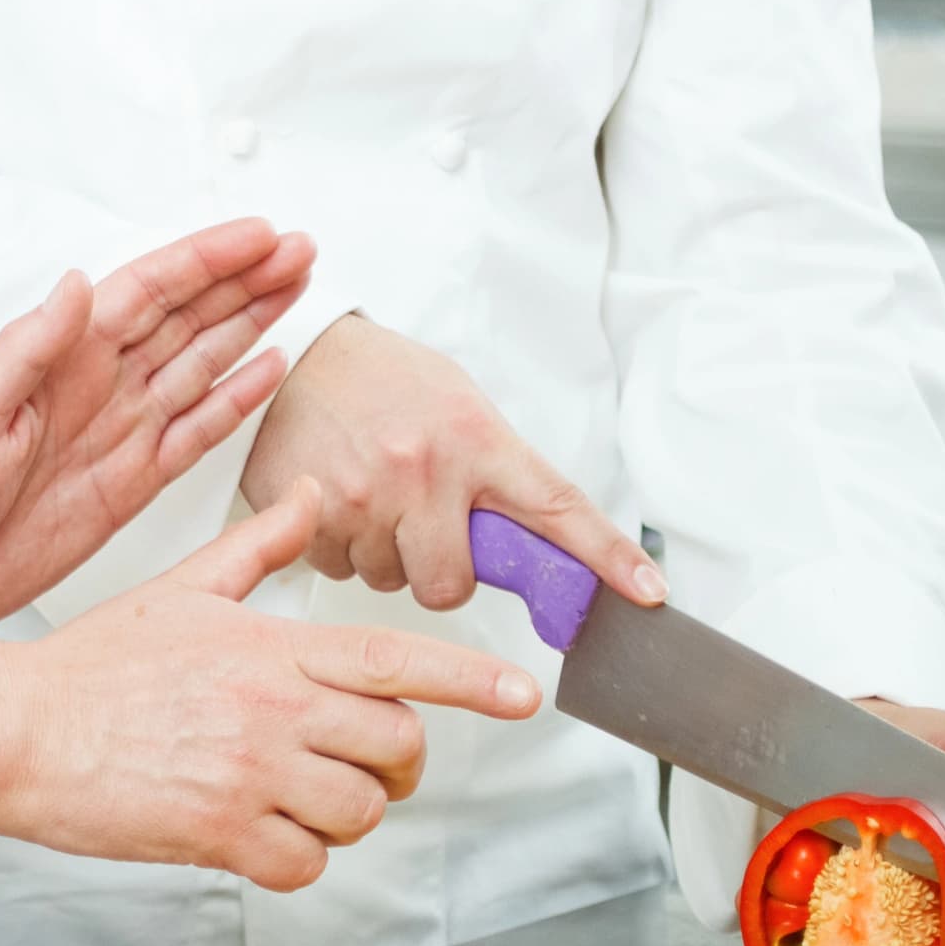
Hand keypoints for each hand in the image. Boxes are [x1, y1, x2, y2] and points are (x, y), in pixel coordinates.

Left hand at [0, 219, 311, 630]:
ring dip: (250, 325)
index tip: (260, 235)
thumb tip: (75, 284)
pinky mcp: (129, 484)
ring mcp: (118, 432)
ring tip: (297, 289)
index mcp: (59, 358)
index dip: (207, 260)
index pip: (148, 290)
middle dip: (245, 281)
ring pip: (202, 364)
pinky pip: (195, 433)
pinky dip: (235, 402)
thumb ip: (26, 348)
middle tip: (301, 249)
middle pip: (188, 317)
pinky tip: (267, 370)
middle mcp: (96, 385)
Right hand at [0, 488, 542, 888]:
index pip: (396, 661)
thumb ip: (260, 546)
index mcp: (273, 645)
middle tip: (365, 764)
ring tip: (301, 798)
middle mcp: (274, 708)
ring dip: (346, 813)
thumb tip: (311, 496)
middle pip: (395, 745)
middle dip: (396, 762)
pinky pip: (305, 864)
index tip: (523, 694)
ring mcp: (251, 774)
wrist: (20, 729)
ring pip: (359, 812)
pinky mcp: (222, 833)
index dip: (469, 680)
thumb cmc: (95, 663)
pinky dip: (296, 858)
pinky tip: (259, 832)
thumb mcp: (184, 587)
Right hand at [239, 314, 661, 610]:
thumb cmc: (383, 378)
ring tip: (368, 493)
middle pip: (450, 583)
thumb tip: (529, 540)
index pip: (556, 507)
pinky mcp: (312, 513)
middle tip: (421, 529)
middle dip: (438, 572)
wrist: (295, 349)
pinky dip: (337, 545)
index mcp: (474, 438)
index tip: (648, 596)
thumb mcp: (456, 404)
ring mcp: (365, 495)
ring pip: (389, 580)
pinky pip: (338, 569)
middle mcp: (423, 470)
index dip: (607, 558)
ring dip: (382, 553)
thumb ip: (490, 469)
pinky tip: (334, 497)